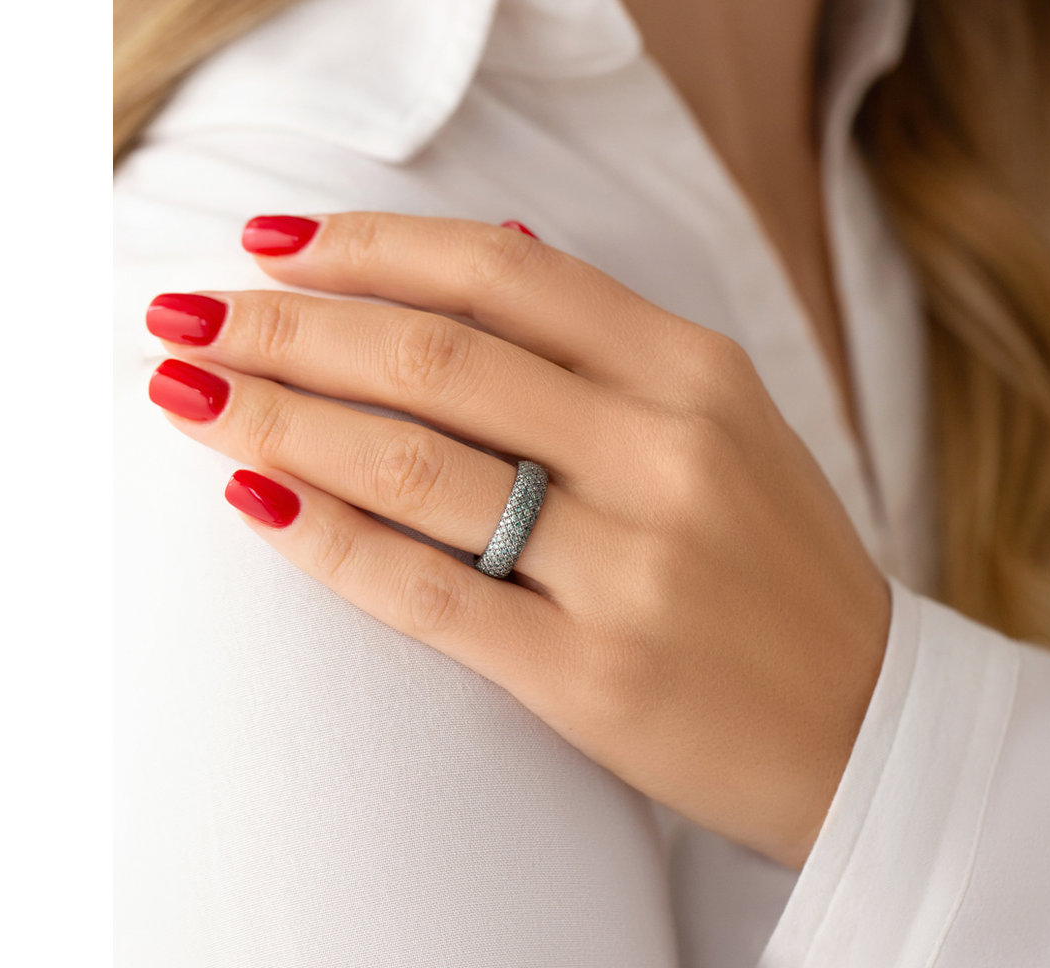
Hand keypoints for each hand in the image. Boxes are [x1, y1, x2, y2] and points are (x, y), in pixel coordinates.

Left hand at [143, 212, 890, 866]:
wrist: (863, 727)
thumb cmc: (774, 564)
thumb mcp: (726, 419)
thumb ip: (607, 340)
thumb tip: (487, 234)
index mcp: (694, 372)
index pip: (499, 271)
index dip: (366, 247)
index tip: (266, 245)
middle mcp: (663, 452)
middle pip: (431, 356)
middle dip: (284, 329)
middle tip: (185, 320)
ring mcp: (629, 566)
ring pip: (410, 463)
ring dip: (276, 421)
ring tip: (187, 397)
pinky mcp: (590, 674)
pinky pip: (425, 591)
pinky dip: (327, 541)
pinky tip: (255, 502)